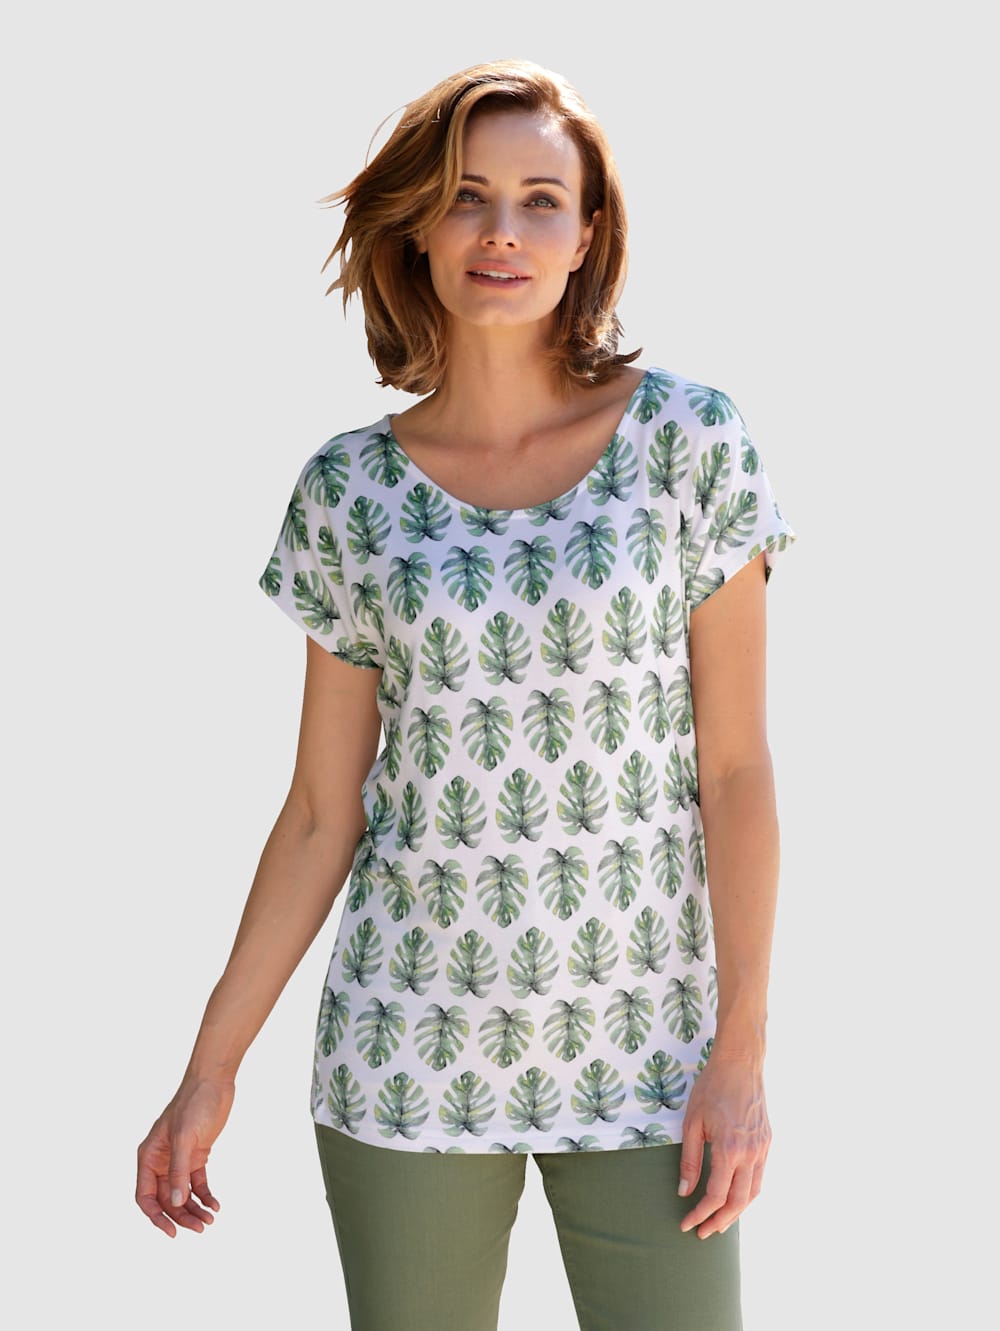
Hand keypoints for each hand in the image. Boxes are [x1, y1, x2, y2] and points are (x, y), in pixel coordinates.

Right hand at [135, 1077, 234, 1237]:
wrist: (215, 1081)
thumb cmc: (194, 1103)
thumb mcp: (185, 1137)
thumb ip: (178, 1171)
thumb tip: (175, 1203)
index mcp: (148, 1156)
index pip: (145, 1196)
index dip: (156, 1217)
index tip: (172, 1232)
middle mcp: (160, 1161)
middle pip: (166, 1200)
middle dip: (180, 1216)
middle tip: (200, 1228)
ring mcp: (179, 1159)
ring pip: (182, 1194)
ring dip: (194, 1209)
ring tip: (210, 1219)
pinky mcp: (197, 1155)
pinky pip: (197, 1183)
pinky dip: (205, 1196)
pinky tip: (215, 1204)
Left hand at [676, 1052, 770, 1239]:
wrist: (740, 1063)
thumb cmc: (711, 1088)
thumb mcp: (692, 1122)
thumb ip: (689, 1160)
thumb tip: (684, 1192)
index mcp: (729, 1149)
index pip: (715, 1196)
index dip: (700, 1214)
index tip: (687, 1224)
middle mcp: (750, 1154)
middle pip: (737, 1202)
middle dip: (719, 1222)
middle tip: (703, 1232)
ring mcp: (762, 1149)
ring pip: (753, 1193)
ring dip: (736, 1212)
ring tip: (719, 1222)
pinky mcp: (767, 1142)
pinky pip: (760, 1176)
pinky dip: (747, 1193)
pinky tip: (735, 1196)